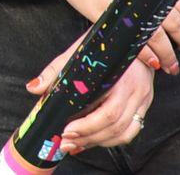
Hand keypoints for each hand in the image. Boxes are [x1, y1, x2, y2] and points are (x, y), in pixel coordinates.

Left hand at [28, 33, 156, 156]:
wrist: (131, 35)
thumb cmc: (103, 44)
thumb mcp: (77, 52)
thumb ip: (55, 71)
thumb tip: (33, 88)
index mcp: (121, 77)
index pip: (107, 112)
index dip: (86, 126)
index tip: (66, 130)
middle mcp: (137, 91)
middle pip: (115, 126)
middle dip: (88, 137)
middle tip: (66, 142)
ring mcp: (144, 99)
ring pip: (125, 132)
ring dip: (99, 142)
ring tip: (77, 144)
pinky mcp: (145, 104)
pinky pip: (132, 130)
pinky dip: (113, 139)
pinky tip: (95, 140)